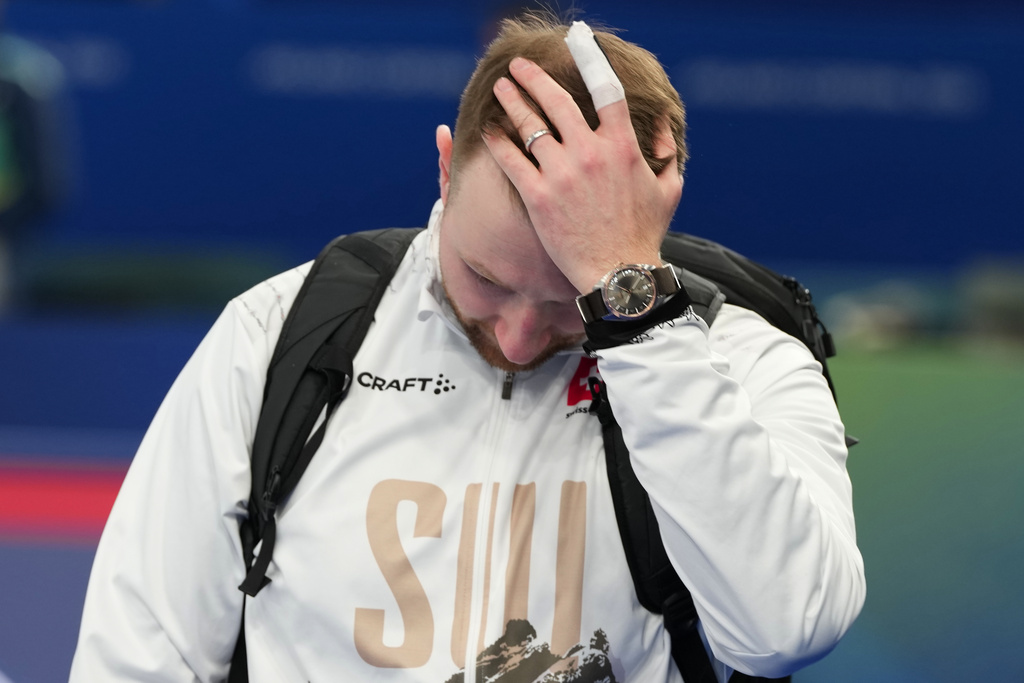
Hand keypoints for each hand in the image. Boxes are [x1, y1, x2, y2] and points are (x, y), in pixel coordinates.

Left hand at [483, 56, 682, 293]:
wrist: (619, 274)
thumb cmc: (644, 233)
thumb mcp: (669, 188)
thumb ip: (665, 151)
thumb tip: (661, 123)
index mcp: (622, 147)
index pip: (606, 91)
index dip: (590, 61)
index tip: (577, 43)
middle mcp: (590, 153)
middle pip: (558, 100)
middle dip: (534, 78)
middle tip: (518, 66)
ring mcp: (561, 174)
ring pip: (530, 125)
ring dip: (512, 102)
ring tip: (500, 89)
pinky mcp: (538, 196)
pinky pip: (511, 160)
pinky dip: (497, 141)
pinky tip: (488, 130)